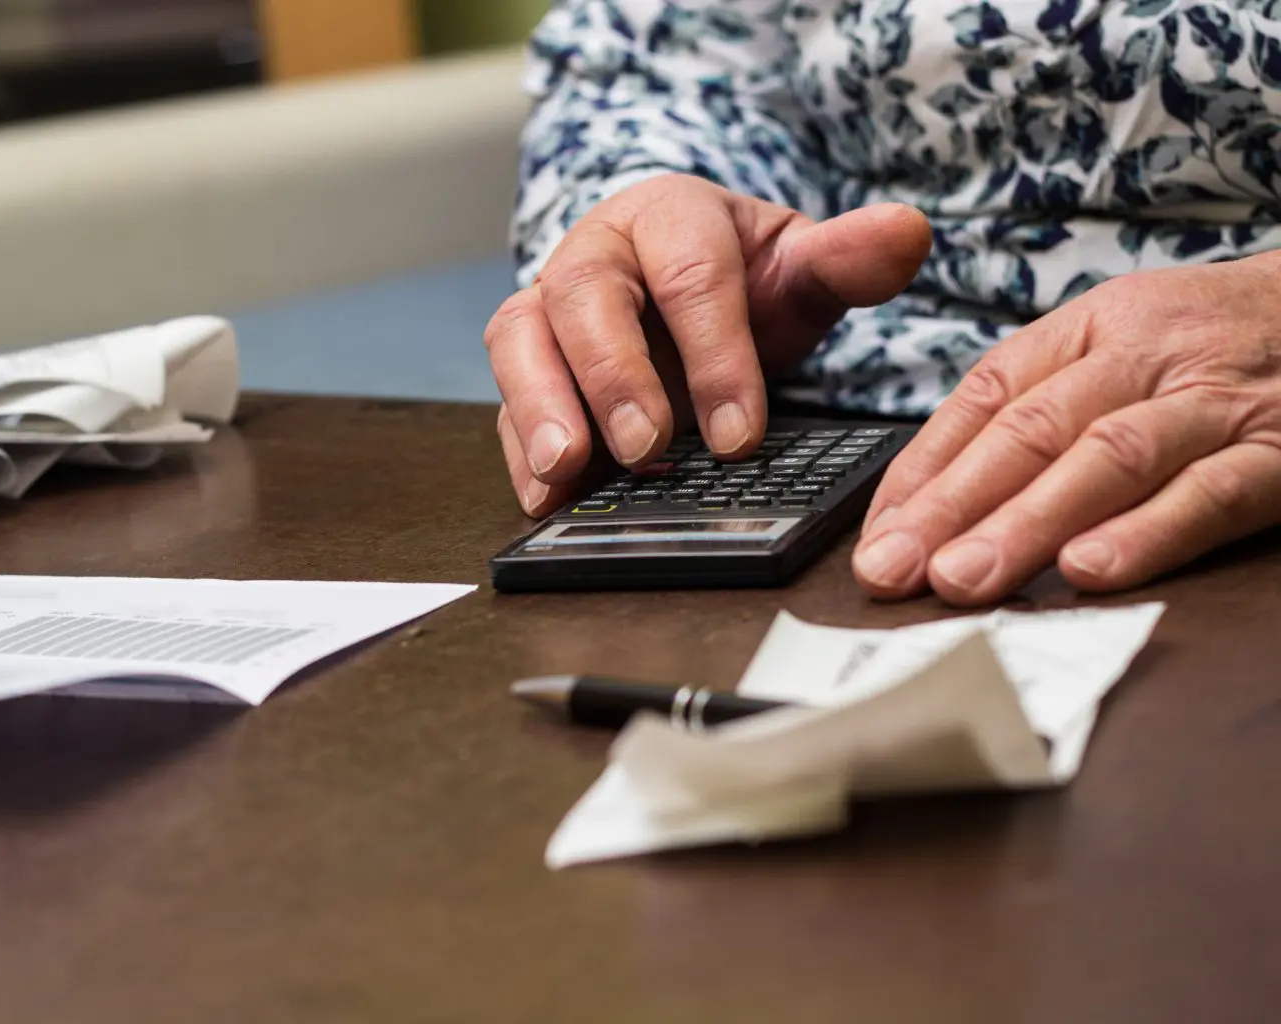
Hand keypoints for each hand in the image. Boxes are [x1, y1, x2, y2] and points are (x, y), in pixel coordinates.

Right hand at [486, 174, 931, 514]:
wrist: (682, 290)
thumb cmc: (742, 281)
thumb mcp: (799, 268)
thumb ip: (846, 259)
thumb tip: (908, 233)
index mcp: (669, 216)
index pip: (689, 274)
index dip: (714, 352)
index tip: (742, 432)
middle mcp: (595, 253)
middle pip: (586, 298)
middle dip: (613, 375)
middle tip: (645, 447)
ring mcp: (547, 307)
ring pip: (520, 339)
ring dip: (539, 406)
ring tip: (564, 471)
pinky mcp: (524, 363)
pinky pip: (505, 400)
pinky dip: (517, 449)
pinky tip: (545, 497)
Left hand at [854, 253, 1280, 604]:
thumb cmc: (1208, 346)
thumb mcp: (1117, 345)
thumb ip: (1034, 411)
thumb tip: (928, 504)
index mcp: (1088, 329)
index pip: (984, 398)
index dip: (923, 472)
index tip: (875, 538)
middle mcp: (1143, 357)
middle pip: (1032, 431)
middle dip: (953, 507)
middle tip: (894, 571)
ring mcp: (1213, 403)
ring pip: (1108, 458)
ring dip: (1028, 523)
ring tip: (963, 579)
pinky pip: (1210, 492)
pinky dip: (1148, 532)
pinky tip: (1090, 570)